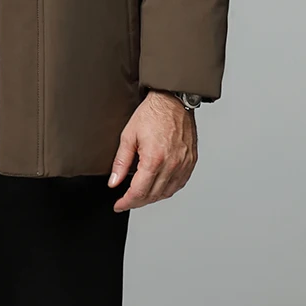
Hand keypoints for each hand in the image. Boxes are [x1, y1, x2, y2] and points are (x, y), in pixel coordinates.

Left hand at [109, 91, 197, 211]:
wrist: (173, 100)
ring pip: (166, 193)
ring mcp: (183, 164)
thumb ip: (121, 162)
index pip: (139, 192)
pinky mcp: (191, 162)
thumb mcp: (129, 136)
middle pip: (152, 196)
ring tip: (140, 195)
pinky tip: (158, 187)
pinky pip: (179, 184)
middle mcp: (172, 165)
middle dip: (137, 202)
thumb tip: (114, 182)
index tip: (119, 205)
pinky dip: (167, 190)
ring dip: (152, 198)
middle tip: (126, 200)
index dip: (127, 202)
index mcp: (154, 159)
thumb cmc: (152, 113)